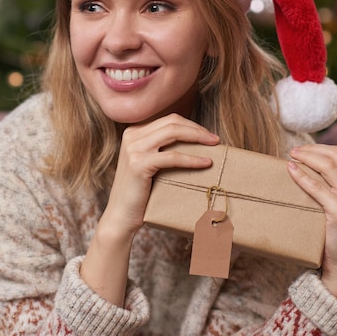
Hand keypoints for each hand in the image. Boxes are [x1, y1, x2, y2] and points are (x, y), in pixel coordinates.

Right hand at [104, 113, 218, 237]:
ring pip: (173, 133)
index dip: (191, 125)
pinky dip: (192, 158)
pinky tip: (205, 163)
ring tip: (214, 146)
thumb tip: (195, 140)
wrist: (121, 216)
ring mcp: (133, 148)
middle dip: (197, 129)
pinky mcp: (139, 164)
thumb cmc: (141, 192)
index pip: (168, 120)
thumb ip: (162, 148)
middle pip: (172, 122)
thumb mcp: (149, 163)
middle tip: (215, 139)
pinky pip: (172, 157)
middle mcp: (131, 136)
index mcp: (133, 132)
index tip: (207, 135)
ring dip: (197, 137)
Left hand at [288, 143, 336, 302]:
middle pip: (334, 156)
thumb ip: (336, 184)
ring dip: (306, 158)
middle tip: (293, 151)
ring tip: (291, 157)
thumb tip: (308, 162)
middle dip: (311, 149)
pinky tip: (291, 170)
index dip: (317, 148)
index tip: (300, 149)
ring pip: (327, 166)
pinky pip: (318, 187)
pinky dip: (302, 176)